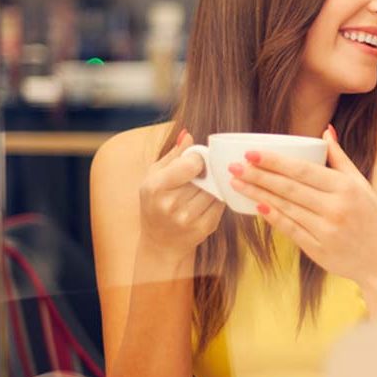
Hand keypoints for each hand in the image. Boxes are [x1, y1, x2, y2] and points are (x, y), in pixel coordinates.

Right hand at [138, 129, 225, 259]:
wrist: (161, 242)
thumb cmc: (156, 202)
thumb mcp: (155, 176)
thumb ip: (173, 155)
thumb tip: (188, 134)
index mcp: (155, 188)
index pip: (191, 164)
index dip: (198, 160)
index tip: (196, 162)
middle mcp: (170, 205)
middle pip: (205, 177)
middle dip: (207, 173)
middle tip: (203, 174)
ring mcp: (188, 219)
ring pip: (216, 189)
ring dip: (214, 185)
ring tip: (204, 187)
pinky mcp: (204, 228)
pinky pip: (221, 204)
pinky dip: (218, 199)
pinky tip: (208, 200)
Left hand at [228, 125, 376, 288]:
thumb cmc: (373, 218)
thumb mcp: (362, 184)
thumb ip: (340, 158)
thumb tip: (325, 131)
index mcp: (345, 188)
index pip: (303, 171)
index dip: (275, 161)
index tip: (252, 153)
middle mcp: (334, 208)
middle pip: (289, 188)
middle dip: (259, 175)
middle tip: (234, 165)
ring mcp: (325, 230)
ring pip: (285, 207)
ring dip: (258, 193)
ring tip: (237, 182)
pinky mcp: (317, 249)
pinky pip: (289, 229)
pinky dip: (272, 217)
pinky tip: (256, 205)